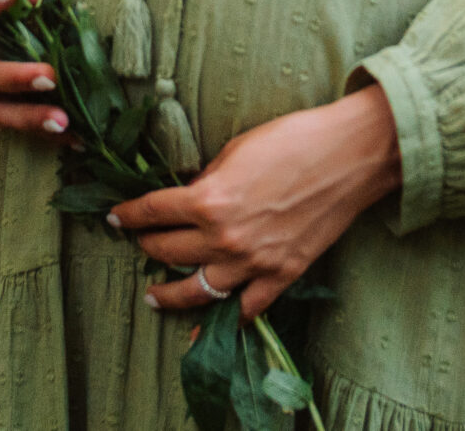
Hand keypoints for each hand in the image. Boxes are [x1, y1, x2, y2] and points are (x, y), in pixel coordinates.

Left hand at [109, 84, 399, 318]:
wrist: (349, 157)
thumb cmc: (293, 140)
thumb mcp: (236, 151)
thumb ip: (207, 181)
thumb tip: (190, 198)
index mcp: (209, 199)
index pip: (152, 212)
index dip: (128, 215)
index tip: (115, 217)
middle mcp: (225, 237)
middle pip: (168, 250)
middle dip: (147, 245)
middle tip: (139, 243)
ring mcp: (254, 262)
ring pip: (198, 290)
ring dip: (170, 293)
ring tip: (153, 296)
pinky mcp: (282, 276)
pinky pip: (248, 308)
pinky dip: (228, 317)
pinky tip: (211, 322)